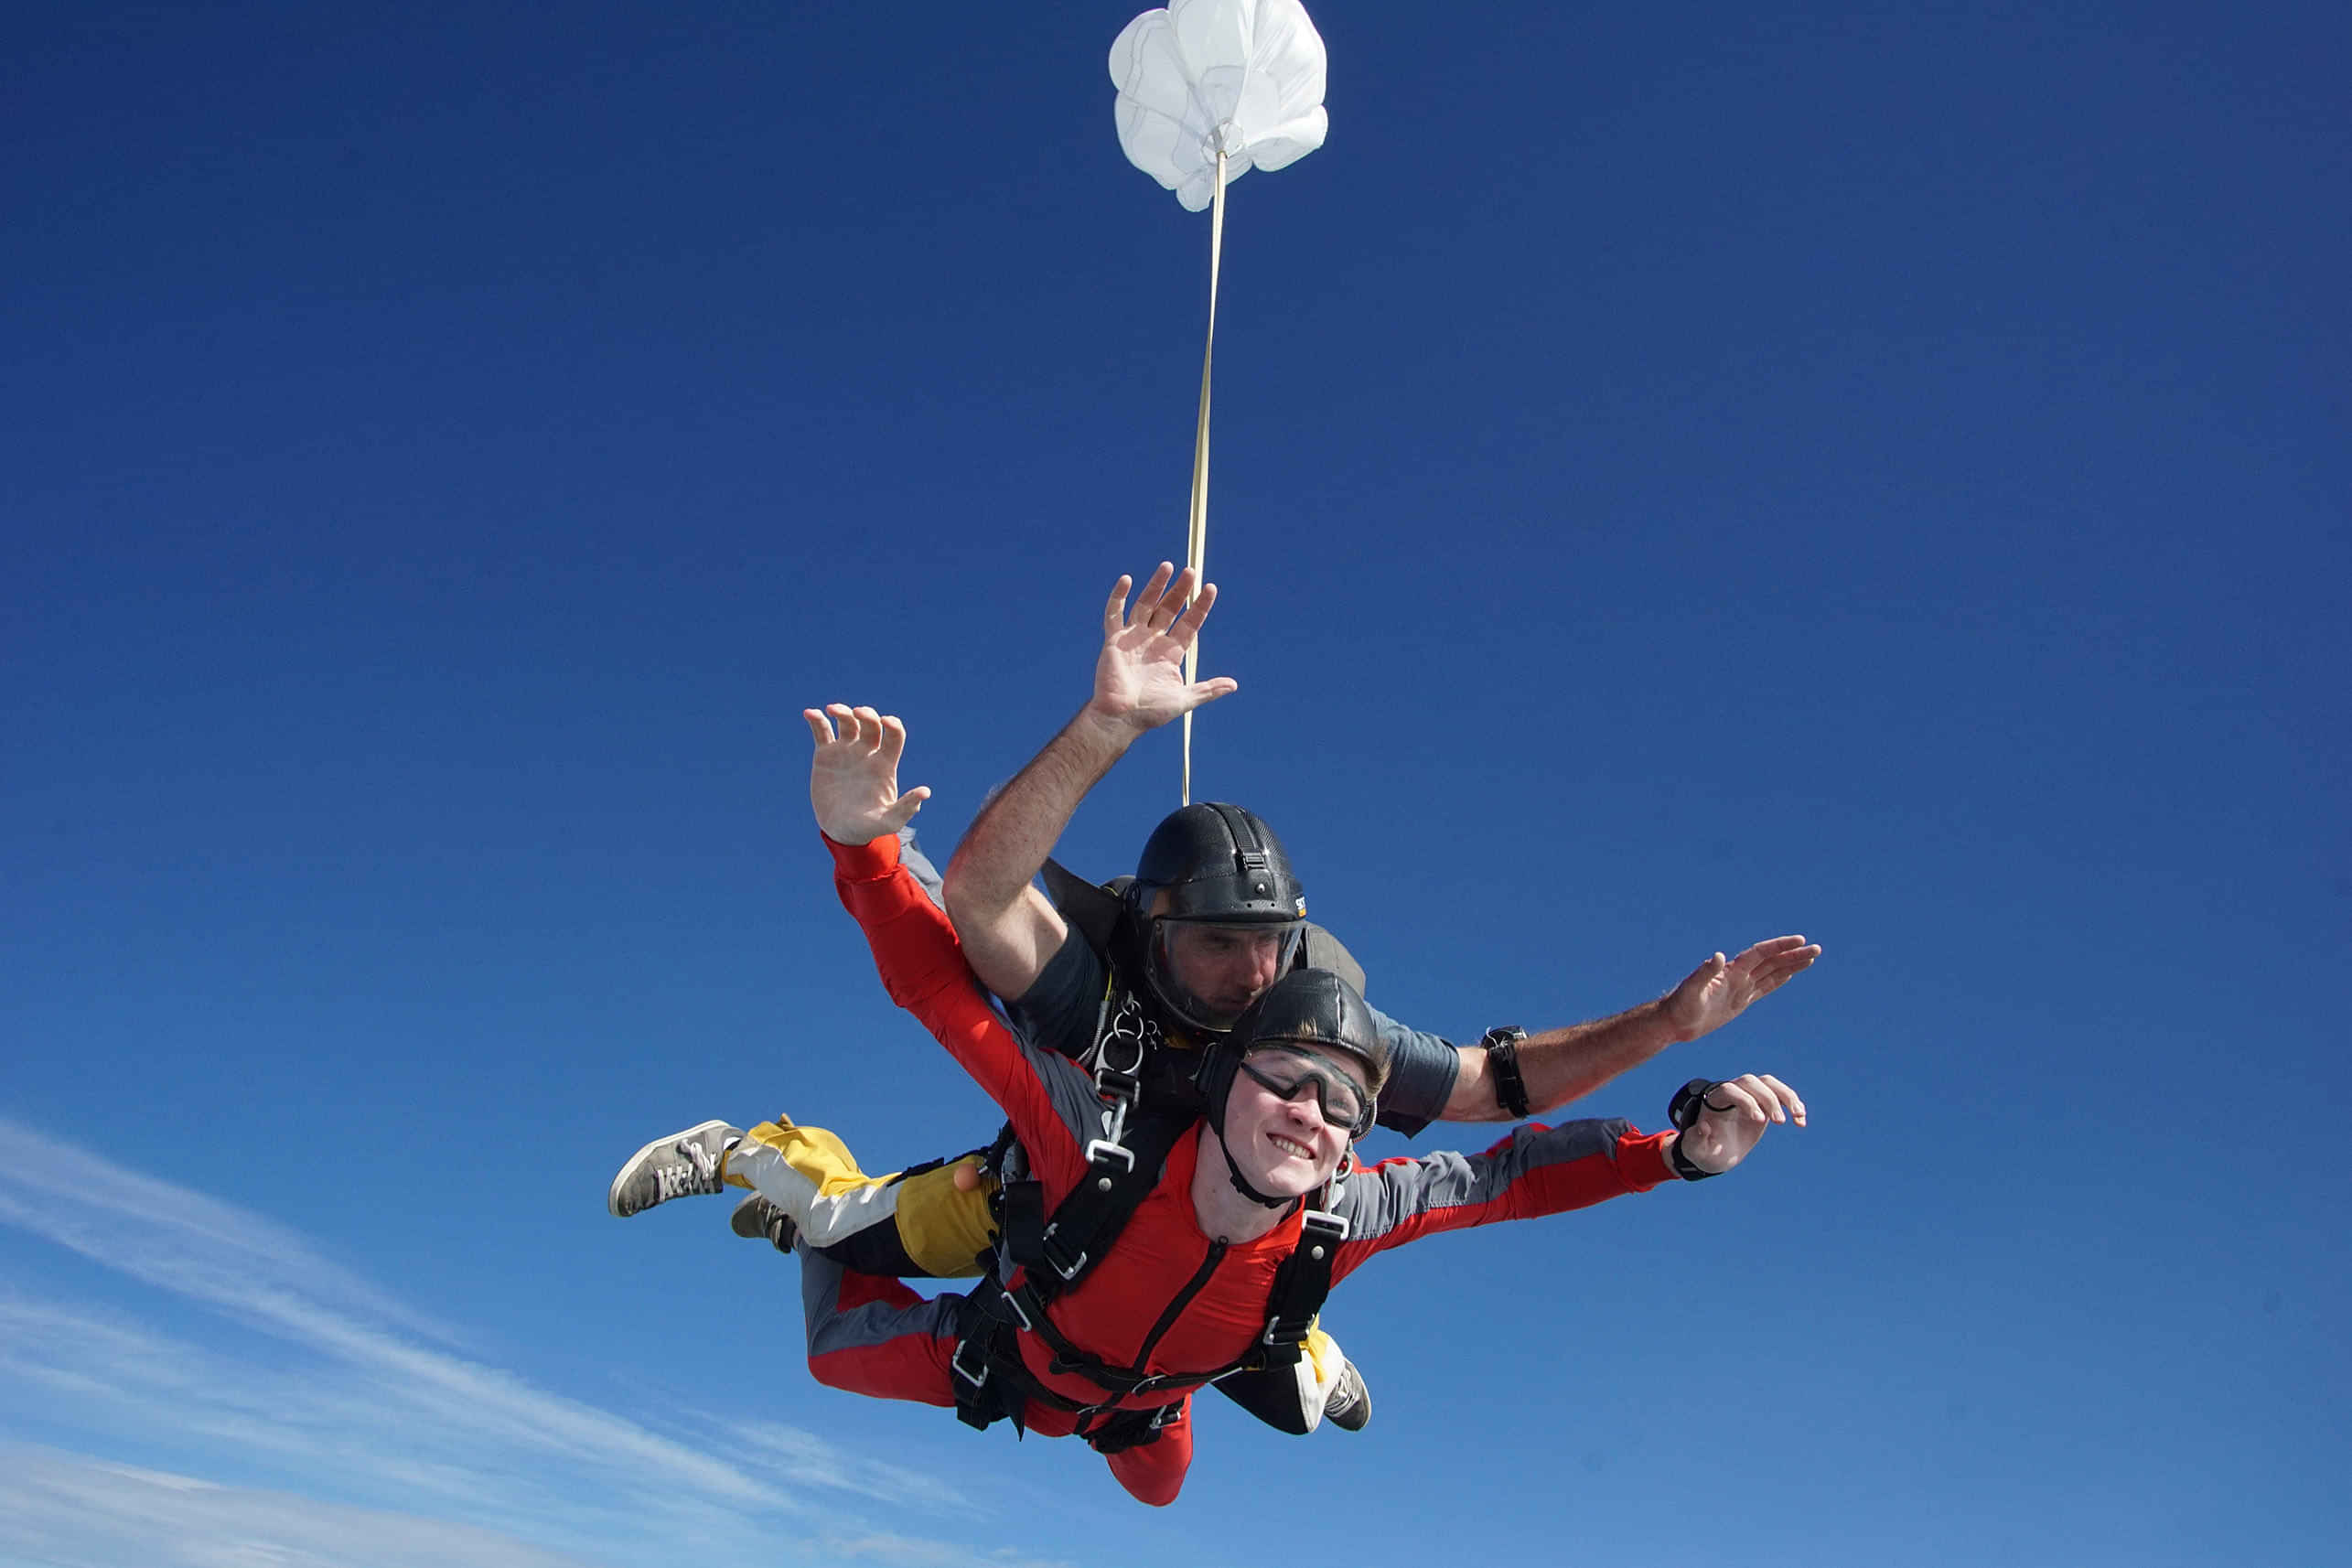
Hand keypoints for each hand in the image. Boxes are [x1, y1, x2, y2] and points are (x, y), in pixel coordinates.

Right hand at [805, 704, 930, 845]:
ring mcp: (846, 751)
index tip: (886, 721)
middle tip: (858, 713)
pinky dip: (816, 720)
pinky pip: (822, 732)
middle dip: (867, 714)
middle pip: (871, 724)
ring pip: (847, 722)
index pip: (894, 736)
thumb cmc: (868, 827)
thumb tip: (925, 792)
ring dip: (842, 712)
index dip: (893, 724)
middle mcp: (867, 753)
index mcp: (884, 764)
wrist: (840, 831)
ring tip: (832, 710)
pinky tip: (810, 713)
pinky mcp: (825, 755)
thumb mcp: (888, 822)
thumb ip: (905, 808)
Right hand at [1084, 563, 1236, 733]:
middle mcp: (1153, 641)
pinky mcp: (1114, 640)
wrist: (1121, 717)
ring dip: (1156, 585)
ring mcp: (1133, 638)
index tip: (1210, 588)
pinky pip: (1114, 614)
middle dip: (1180, 591)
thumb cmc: (1151, 711)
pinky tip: (1127, 580)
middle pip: (1169, 609)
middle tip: (1191, 571)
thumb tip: (1233, 685)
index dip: (1200, 606)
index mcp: (1171, 653)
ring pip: (1146, 605)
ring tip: (1168, 566)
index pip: (1189, 623)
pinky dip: (1118, 597)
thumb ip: (1207, 689)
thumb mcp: (1184, 699)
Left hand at [1662, 935, 1821, 1042]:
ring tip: (1811, 957)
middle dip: (1793, 954)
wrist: (1675, 1022)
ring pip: (1771, 972)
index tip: (1800, 941)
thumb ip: (1704, 973)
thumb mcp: (1691, 990)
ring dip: (1791, 964)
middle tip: (1816, 948)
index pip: (1761, 954)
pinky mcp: (1740, 1001)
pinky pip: (1764, 987)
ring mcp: (1740, 988)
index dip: (1779, 946)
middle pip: (1771, 961)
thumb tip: (1718, 956)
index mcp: (1731, 971)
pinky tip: (1790, 974)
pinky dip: (1779, 980)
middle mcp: (1738, 976)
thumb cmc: (1681, 1006)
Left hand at [1674, 1073, 1805, 1174]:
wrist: (1716, 1152)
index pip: (1730, 1090)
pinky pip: (1781, 1095)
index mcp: (1714, 1101)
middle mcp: (1732, 1092)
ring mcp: (1749, 1096)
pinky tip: (1801, 1120)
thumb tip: (1703, 1127)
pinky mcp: (1764, 1104)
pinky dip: (1793, 1104)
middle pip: (1751, 1082)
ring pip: (1769, 1083)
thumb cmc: (1704, 1150)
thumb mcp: (1696, 1150)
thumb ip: (1695, 1141)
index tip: (1759, 1121)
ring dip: (1786, 1096)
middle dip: (1767, 1098)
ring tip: (1798, 1116)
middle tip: (1779, 1122)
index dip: (1746, 1101)